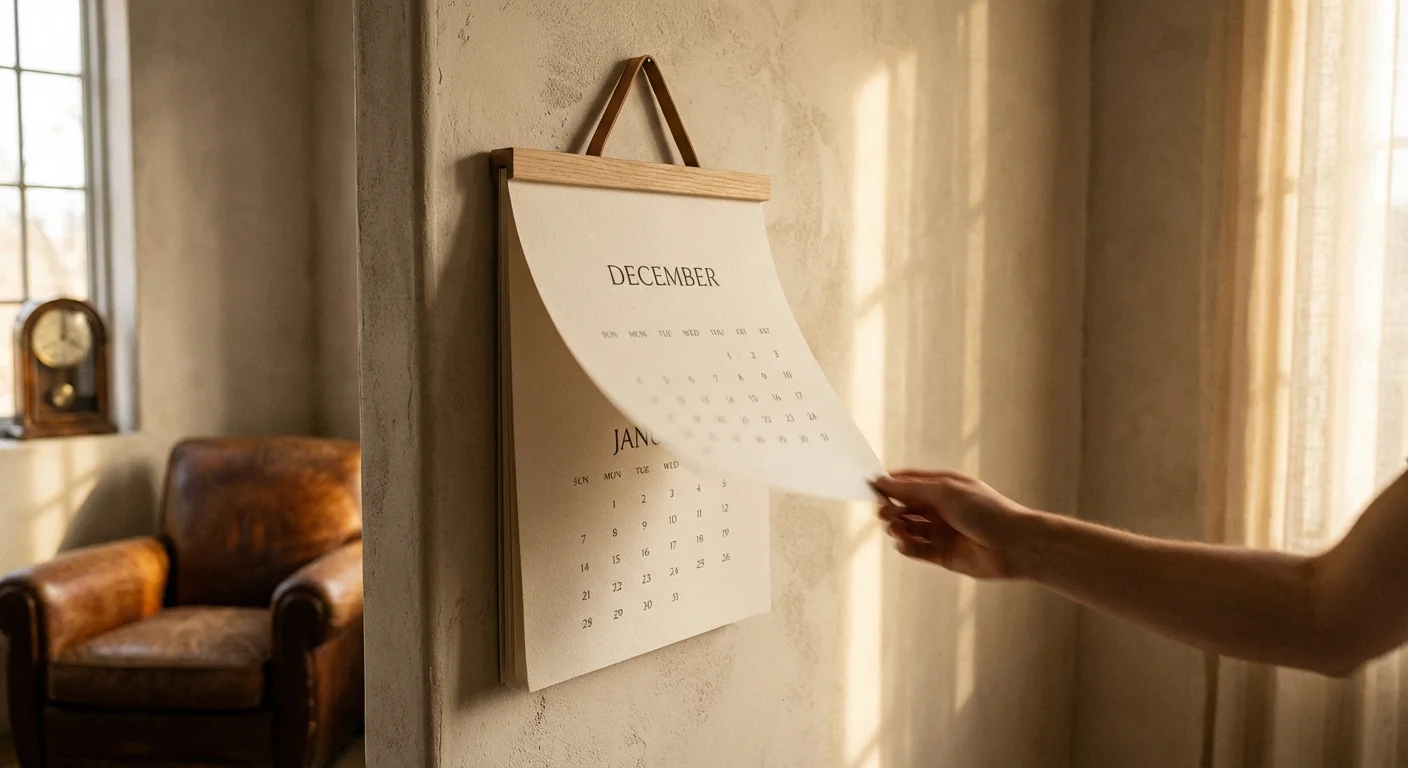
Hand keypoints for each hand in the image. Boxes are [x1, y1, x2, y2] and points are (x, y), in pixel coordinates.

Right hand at [871, 469, 1039, 579]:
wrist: (1014, 545)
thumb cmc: (985, 510)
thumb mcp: (944, 492)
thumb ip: (910, 489)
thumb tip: (881, 481)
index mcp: (943, 487)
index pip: (908, 482)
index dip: (889, 484)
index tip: (870, 487)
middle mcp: (940, 508)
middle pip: (905, 506)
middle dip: (891, 508)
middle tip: (882, 512)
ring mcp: (941, 532)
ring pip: (908, 529)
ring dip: (897, 528)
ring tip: (896, 528)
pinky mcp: (942, 555)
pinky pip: (916, 549)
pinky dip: (906, 546)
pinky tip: (904, 543)